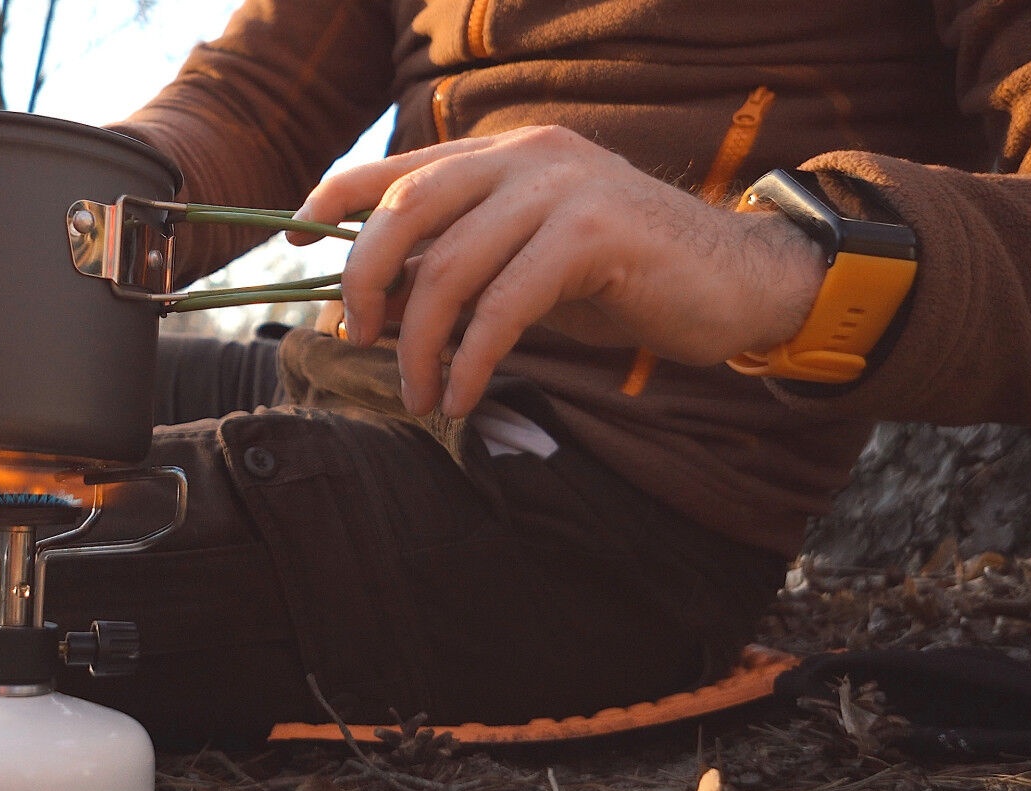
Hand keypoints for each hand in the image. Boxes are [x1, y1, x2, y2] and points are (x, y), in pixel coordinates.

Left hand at [290, 126, 826, 415]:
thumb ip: (461, 269)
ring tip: (418, 392)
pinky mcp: (592, 233)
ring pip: (451, 266)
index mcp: (503, 156)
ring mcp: (560, 188)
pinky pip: (503, 304)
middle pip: (406, 211)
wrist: (735, 282)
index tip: (295, 238)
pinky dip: (470, 357)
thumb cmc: (625, 279)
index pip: (397, 169)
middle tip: (355, 340)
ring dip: (419, 342)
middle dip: (365, 281)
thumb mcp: (527, 267)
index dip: (335, 198)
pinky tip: (460, 393)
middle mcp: (526, 156)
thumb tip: (375, 304)